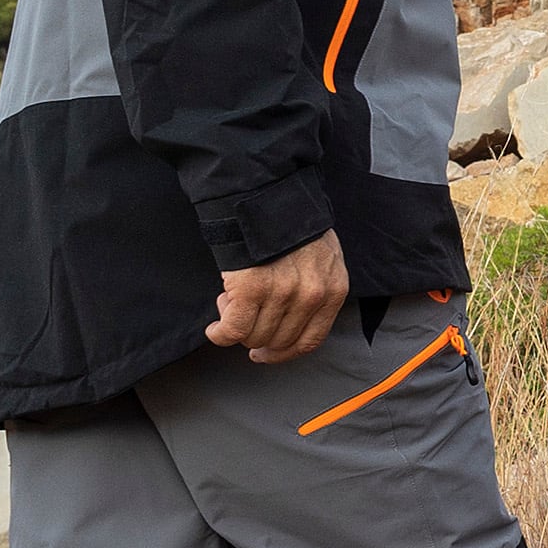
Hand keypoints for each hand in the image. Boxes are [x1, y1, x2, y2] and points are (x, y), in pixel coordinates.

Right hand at [208, 230, 348, 362]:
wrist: (264, 193)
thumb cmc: (289, 223)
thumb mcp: (321, 257)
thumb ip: (314, 289)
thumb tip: (288, 322)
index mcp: (333, 289)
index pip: (311, 340)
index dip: (285, 353)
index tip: (268, 353)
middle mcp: (312, 295)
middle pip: (279, 340)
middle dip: (257, 336)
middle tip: (243, 318)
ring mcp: (283, 294)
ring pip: (255, 336)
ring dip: (237, 328)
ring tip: (230, 304)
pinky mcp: (252, 290)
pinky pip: (232, 329)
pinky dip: (220, 334)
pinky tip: (214, 329)